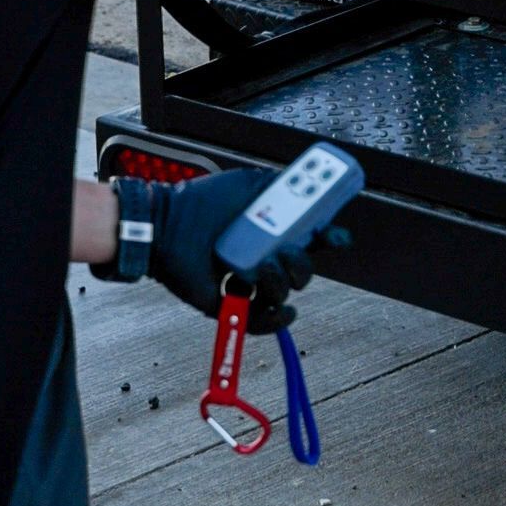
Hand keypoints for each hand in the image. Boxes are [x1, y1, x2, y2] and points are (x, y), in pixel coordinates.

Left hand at [150, 168, 343, 332]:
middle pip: (302, 270)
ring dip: (281, 281)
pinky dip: (277, 319)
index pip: (307, 238)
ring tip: (261, 266)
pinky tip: (283, 309)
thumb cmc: (202, 203)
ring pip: (284, 293)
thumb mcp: (246, 185)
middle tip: (289, 250)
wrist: (166, 225)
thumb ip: (278, 184)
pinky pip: (262, 322)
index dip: (327, 238)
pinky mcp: (231, 306)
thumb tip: (306, 183)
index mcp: (269, 230)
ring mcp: (248, 284)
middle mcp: (262, 258)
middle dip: (304, 263)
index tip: (338, 237)